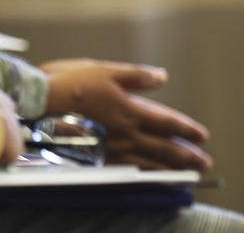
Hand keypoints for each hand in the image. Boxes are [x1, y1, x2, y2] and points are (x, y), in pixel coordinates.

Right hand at [42, 59, 211, 170]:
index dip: (186, 128)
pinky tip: (149, 173)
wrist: (41, 104)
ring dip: (170, 167)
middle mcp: (125, 132)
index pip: (167, 121)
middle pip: (164, 147)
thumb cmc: (71, 83)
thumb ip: (136, 75)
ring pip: (149, 161)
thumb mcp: (105, 70)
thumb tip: (162, 76)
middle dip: (186, 154)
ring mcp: (112, 146)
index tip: (202, 135)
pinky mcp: (98, 155)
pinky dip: (145, 172)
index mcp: (130, 109)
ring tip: (183, 172)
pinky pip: (129, 168)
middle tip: (203, 161)